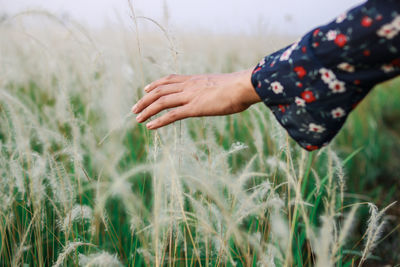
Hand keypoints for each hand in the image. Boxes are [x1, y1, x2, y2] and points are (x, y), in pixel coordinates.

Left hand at [131, 69, 260, 129]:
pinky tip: (149, 126)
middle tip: (135, 108)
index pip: (170, 79)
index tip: (146, 89)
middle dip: (145, 100)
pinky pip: (172, 115)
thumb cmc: (239, 87)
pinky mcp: (194, 108)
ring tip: (137, 118)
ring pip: (161, 102)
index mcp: (195, 80)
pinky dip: (158, 121)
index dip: (155, 84)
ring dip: (147, 110)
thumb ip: (215, 89)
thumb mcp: (223, 85)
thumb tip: (220, 94)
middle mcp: (189, 86)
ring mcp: (190, 96)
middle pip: (160, 90)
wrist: (243, 86)